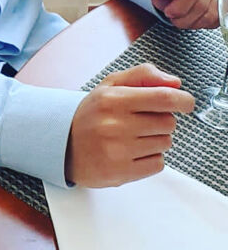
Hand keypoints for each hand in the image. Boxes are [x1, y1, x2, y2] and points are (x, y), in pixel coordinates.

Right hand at [65, 63, 193, 187]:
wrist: (62, 144)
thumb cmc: (92, 113)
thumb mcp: (111, 85)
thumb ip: (143, 76)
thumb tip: (175, 83)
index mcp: (113, 98)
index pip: (162, 97)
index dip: (182, 100)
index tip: (186, 102)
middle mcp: (115, 124)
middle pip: (168, 122)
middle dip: (161, 120)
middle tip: (141, 120)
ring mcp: (118, 151)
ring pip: (165, 143)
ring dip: (156, 139)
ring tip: (133, 136)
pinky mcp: (121, 173)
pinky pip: (158, 164)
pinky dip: (151, 158)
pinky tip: (132, 152)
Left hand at [148, 0, 220, 28]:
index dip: (179, 4)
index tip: (169, 8)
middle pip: (202, 1)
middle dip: (184, 14)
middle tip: (173, 13)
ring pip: (212, 13)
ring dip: (192, 21)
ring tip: (182, 15)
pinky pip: (217, 18)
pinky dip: (202, 23)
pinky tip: (193, 16)